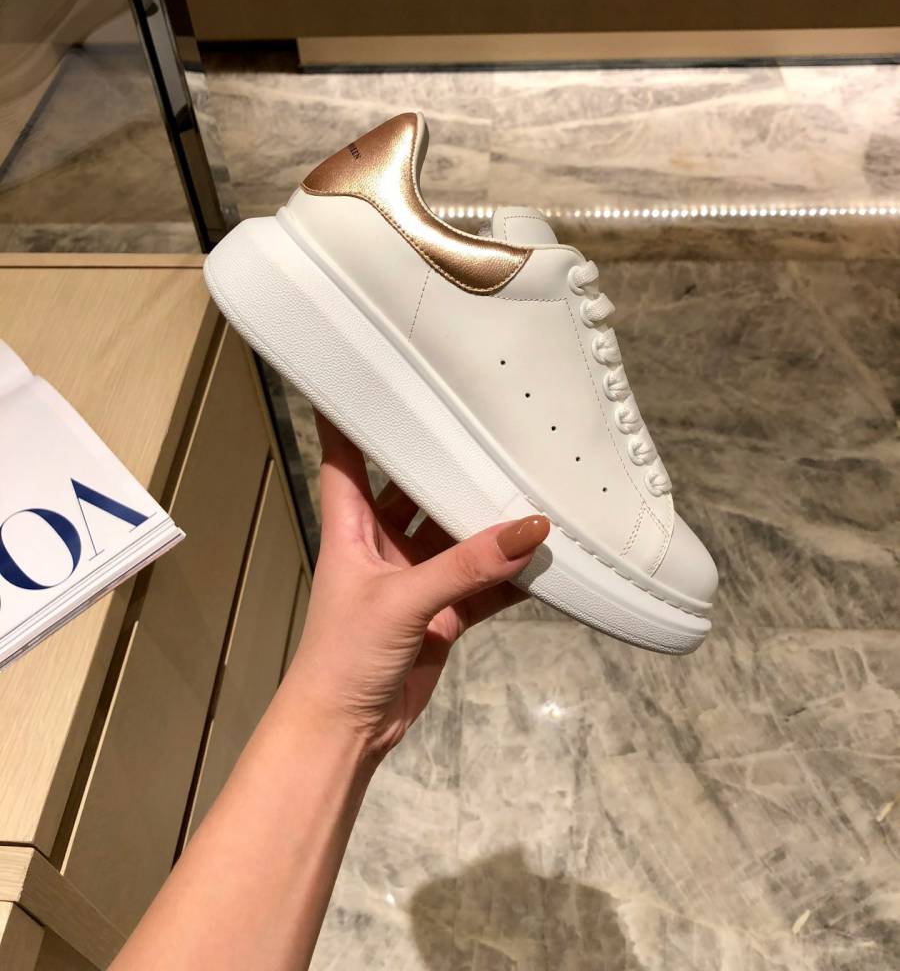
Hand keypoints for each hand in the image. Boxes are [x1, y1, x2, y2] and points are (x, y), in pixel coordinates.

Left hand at [283, 412, 548, 758]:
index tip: (375, 366)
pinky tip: (545, 554)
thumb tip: (533, 530)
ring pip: (456, 533)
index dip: (354, 411)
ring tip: (530, 477)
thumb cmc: (345, 654)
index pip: (346, 453)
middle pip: (413, 485)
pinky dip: (509, 572)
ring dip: (486, 516)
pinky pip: (482, 581)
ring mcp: (415, 576)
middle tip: (486, 416)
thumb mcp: (402, 602)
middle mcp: (382, 541)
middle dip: (445, 457)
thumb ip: (466, 567)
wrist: (345, 731)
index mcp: (350, 524)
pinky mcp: (443, 611)